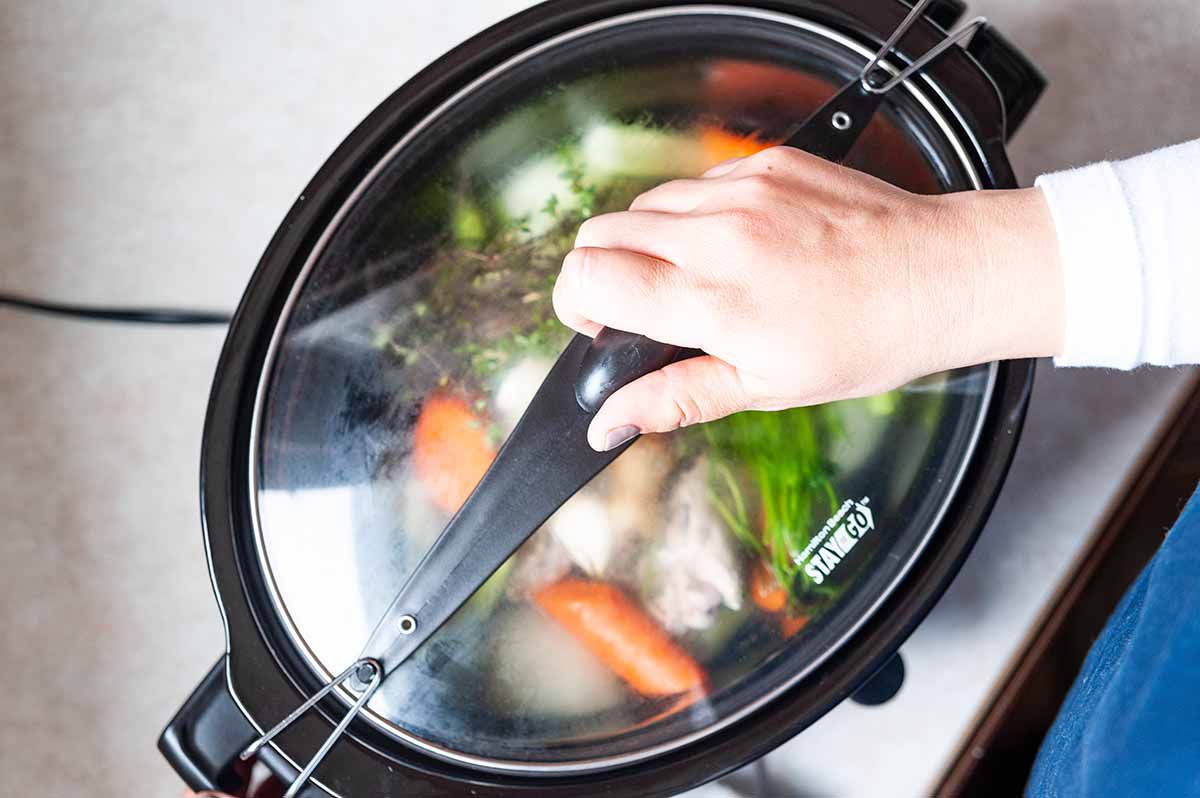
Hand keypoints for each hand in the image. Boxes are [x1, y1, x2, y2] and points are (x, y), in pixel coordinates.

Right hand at [553, 147, 1063, 450]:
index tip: (599, 324)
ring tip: (693, 278)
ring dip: (644, 242)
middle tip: (640, 307)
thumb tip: (610, 423)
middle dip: (600, 272)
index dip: (575, 304)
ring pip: (642, 205)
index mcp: (712, 300)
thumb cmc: (866, 338)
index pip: (589, 276)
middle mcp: (717, 235)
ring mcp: (741, 191)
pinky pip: (694, 183)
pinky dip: (692, 215)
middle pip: (599, 232)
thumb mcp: (766, 387)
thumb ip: (675, 398)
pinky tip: (733, 245)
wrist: (941, 275)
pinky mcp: (764, 164)